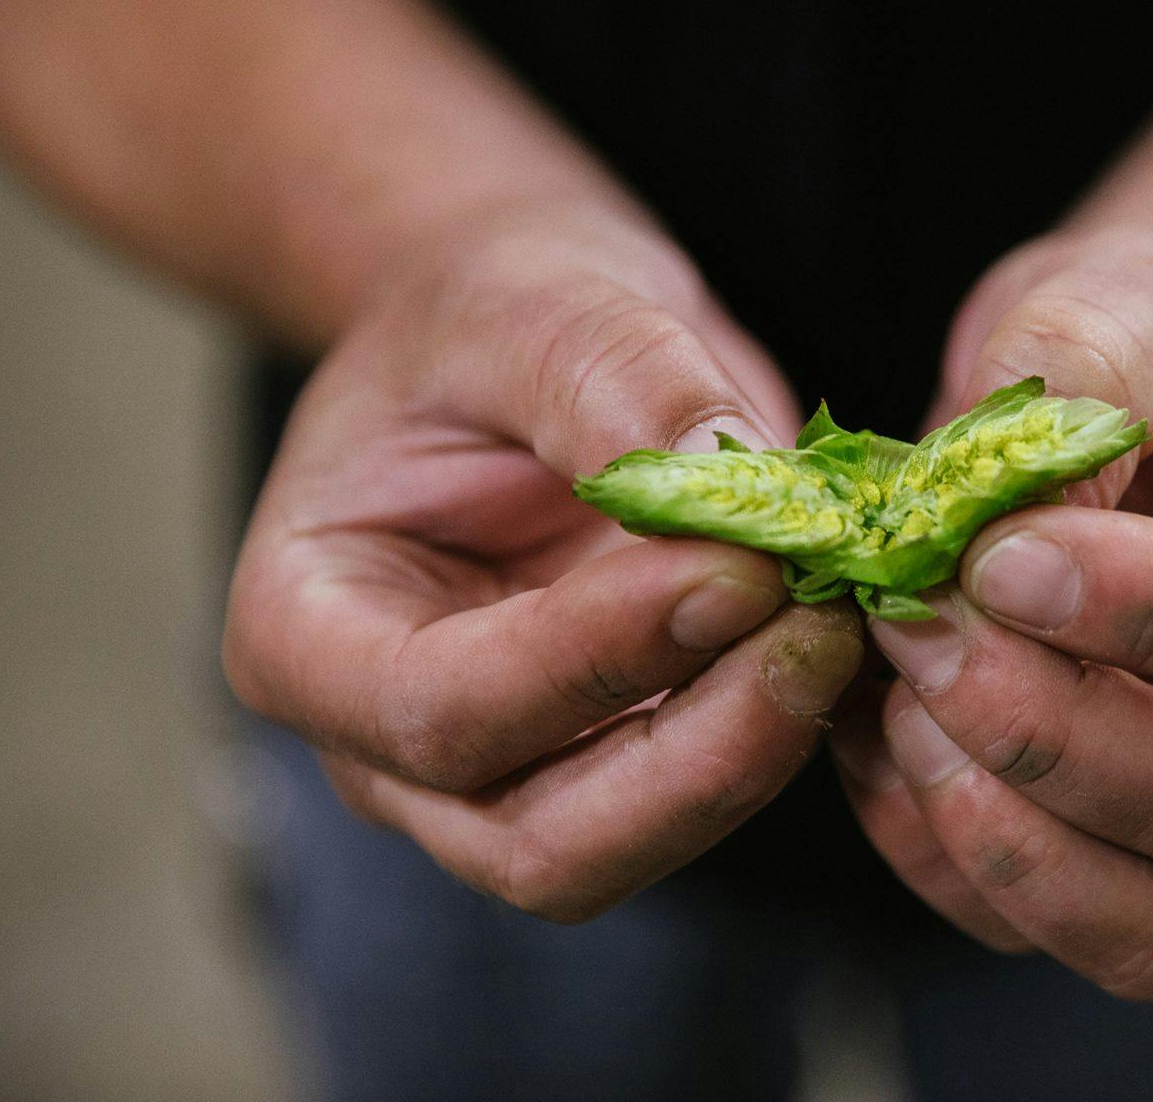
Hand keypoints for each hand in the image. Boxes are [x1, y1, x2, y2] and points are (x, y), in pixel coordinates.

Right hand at [224, 218, 863, 920]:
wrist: (524, 341)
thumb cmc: (487, 315)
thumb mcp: (533, 305)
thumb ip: (619, 389)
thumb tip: (740, 497)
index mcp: (308, 632)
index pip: (441, 710)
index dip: (594, 659)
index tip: (736, 567)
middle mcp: (390, 742)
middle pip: (538, 842)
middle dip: (696, 756)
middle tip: (818, 624)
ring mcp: (506, 770)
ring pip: (634, 846)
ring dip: (755, 750)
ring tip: (842, 612)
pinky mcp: (617, 759)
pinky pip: (703, 794)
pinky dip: (784, 732)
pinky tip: (844, 633)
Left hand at [833, 227, 1152, 996]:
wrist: (1139, 411)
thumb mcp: (1143, 294)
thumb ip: (1092, 368)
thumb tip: (1010, 511)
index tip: (1002, 560)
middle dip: (1048, 726)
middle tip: (915, 618)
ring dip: (1002, 825)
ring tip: (896, 693)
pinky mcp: (1140, 870)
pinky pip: (1052, 930)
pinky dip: (946, 856)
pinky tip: (880, 736)